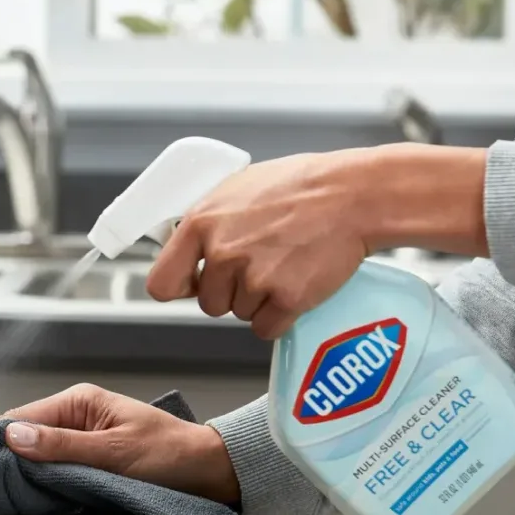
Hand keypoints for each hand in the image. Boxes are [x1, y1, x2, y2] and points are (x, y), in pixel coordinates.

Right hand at [0, 384, 239, 504]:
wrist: (209, 473)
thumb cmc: (170, 456)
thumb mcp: (114, 452)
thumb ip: (63, 447)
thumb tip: (11, 436)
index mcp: (78, 402)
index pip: (19, 419)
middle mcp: (75, 419)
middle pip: (23, 442)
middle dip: (11, 466)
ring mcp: (81, 444)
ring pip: (37, 463)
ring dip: (30, 482)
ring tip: (18, 505)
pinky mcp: (88, 467)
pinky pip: (56, 477)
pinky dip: (48, 491)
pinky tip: (42, 507)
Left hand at [145, 143, 487, 339]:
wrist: (353, 196)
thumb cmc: (302, 186)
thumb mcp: (238, 189)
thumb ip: (208, 223)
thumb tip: (188, 247)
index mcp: (202, 223)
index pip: (162, 282)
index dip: (179, 288)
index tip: (190, 286)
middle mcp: (222, 253)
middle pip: (208, 304)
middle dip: (231, 292)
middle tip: (260, 265)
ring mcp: (253, 279)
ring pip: (239, 315)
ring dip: (259, 300)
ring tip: (283, 265)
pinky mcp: (285, 300)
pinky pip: (267, 328)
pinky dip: (281, 316)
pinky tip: (295, 285)